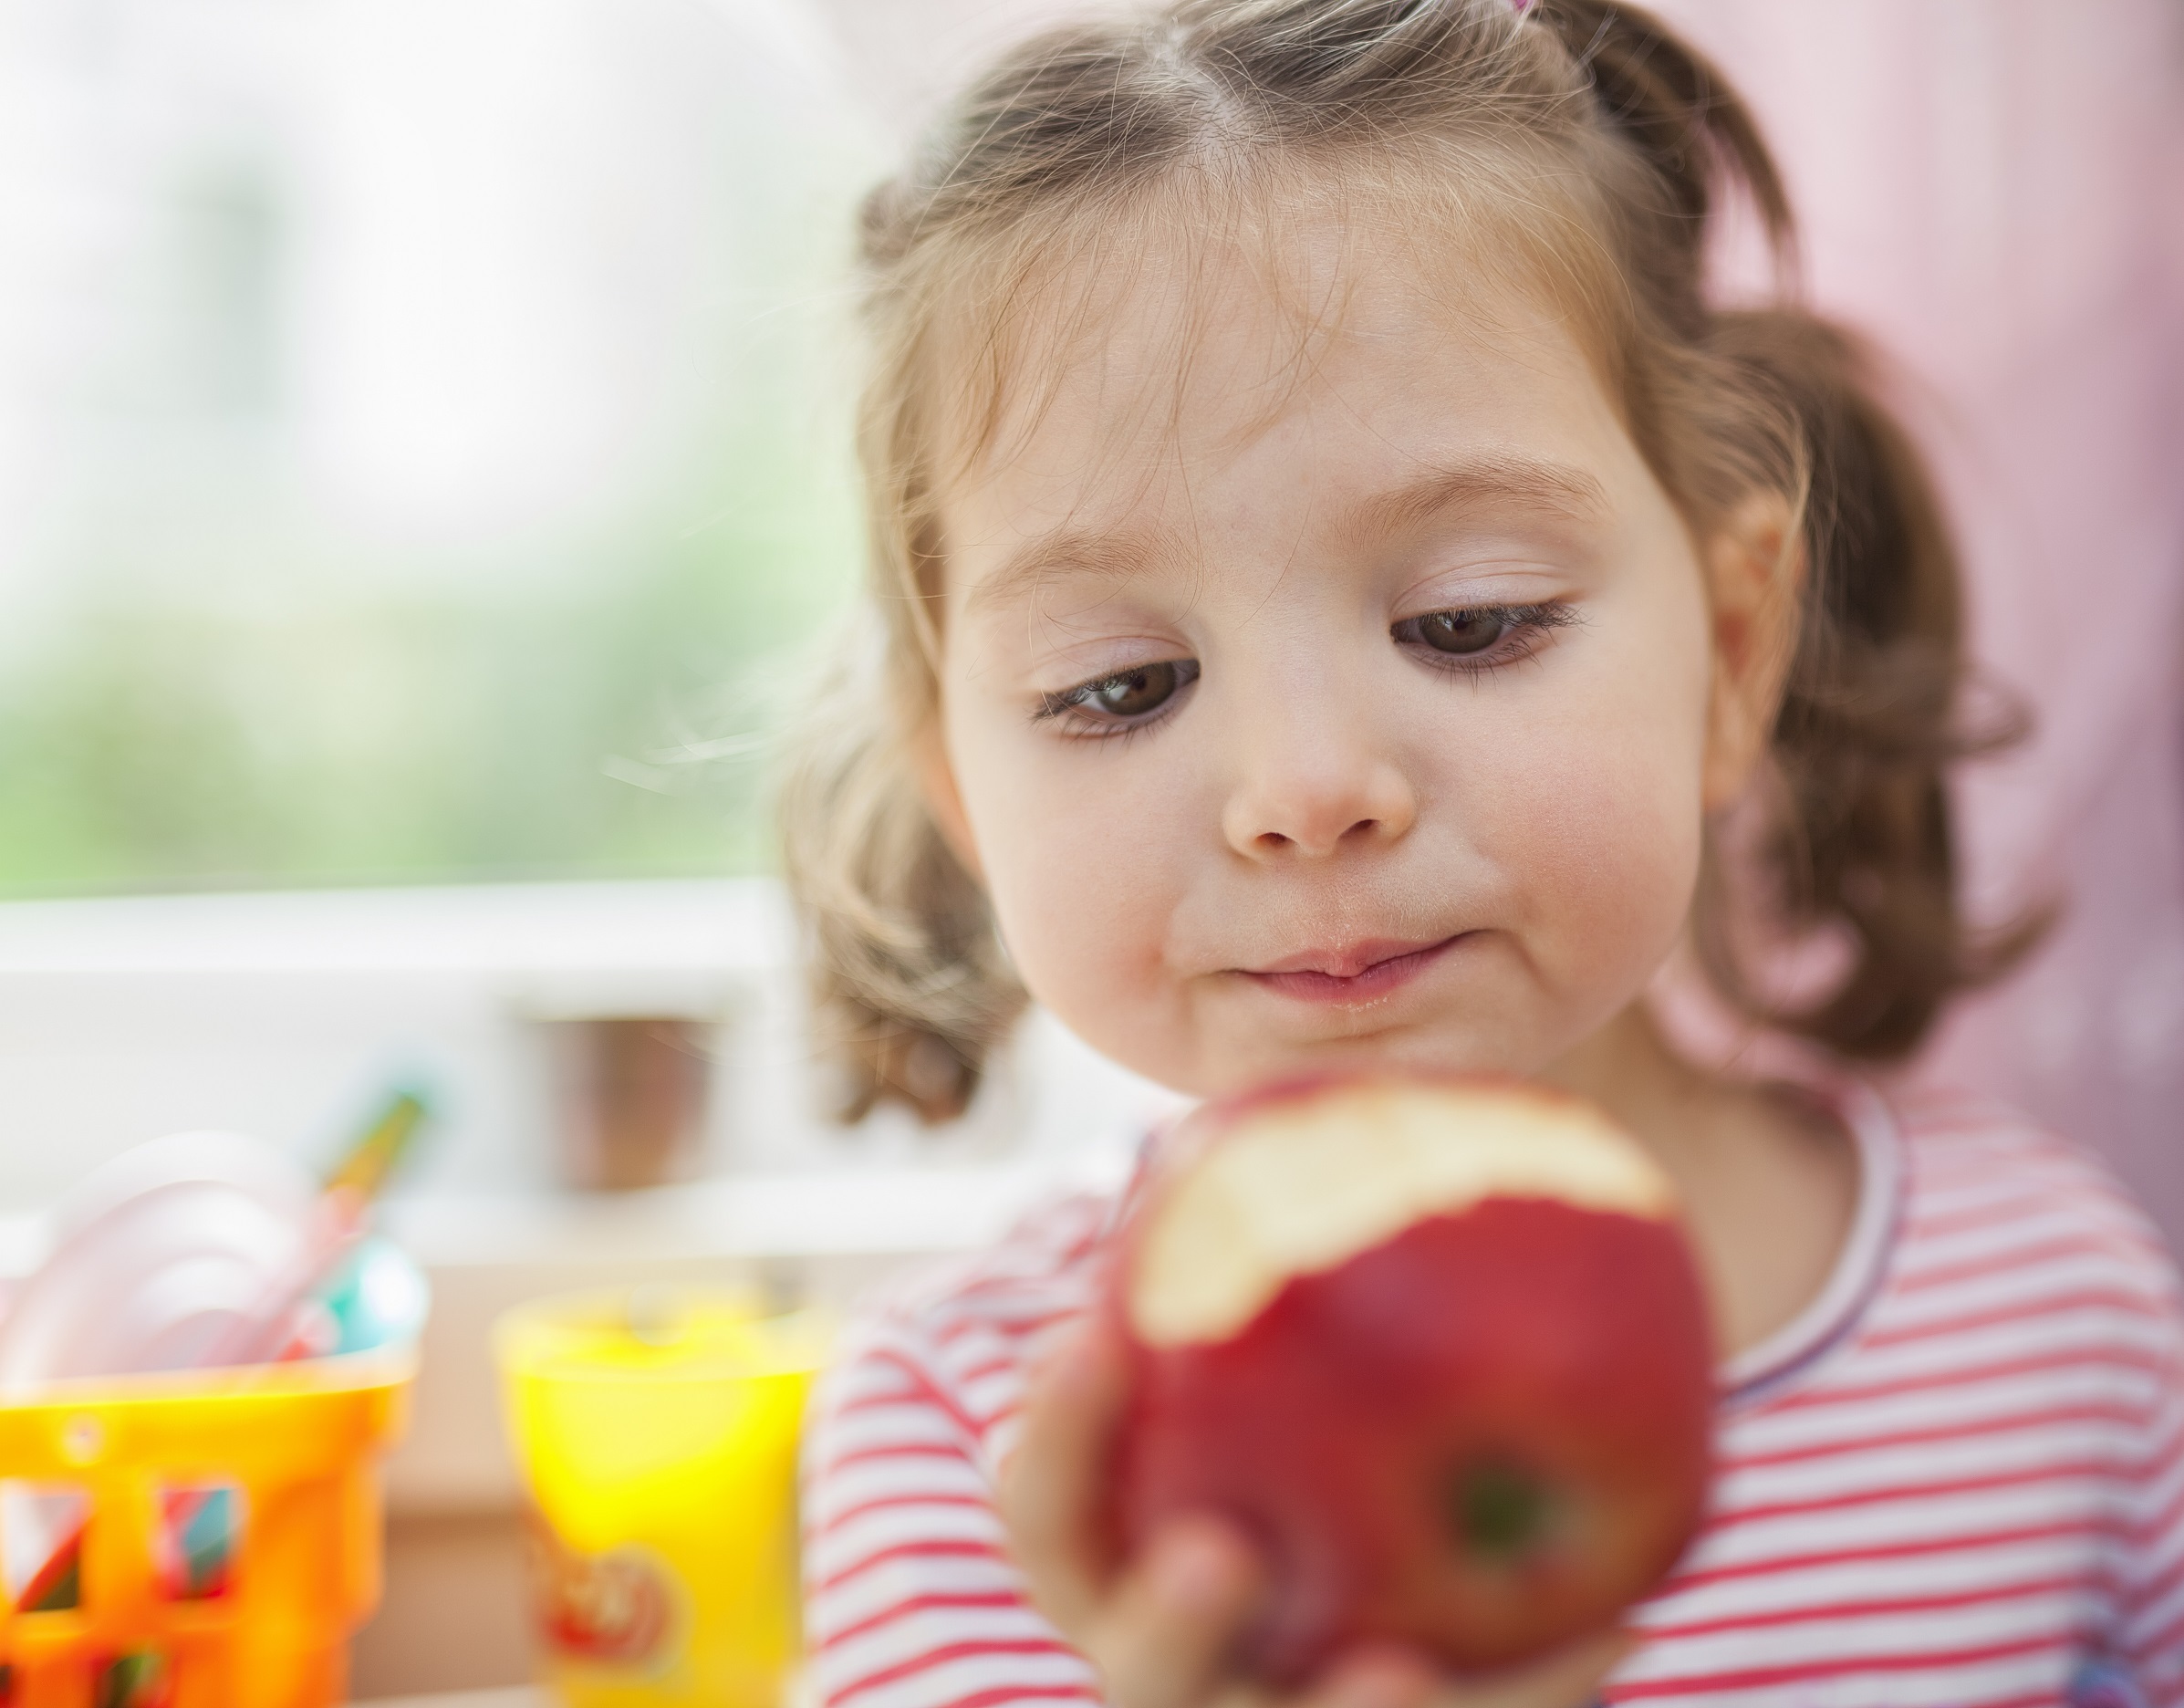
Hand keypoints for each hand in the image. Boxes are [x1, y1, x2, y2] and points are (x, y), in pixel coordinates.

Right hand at [998, 1319, 1629, 1707]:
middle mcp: (1173, 1669)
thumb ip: (1247, 1284)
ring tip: (1401, 1666)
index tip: (1088, 1338)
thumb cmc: (1289, 1433)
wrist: (1388, 1607)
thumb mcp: (1257, 1365)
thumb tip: (1272, 1116)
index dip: (1056, 1435)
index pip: (1046, 1514)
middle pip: (1139, 1674)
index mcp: (1113, 1567)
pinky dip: (1533, 1688)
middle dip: (1164, 1624)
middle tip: (1219, 1554)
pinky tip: (1620, 1618)